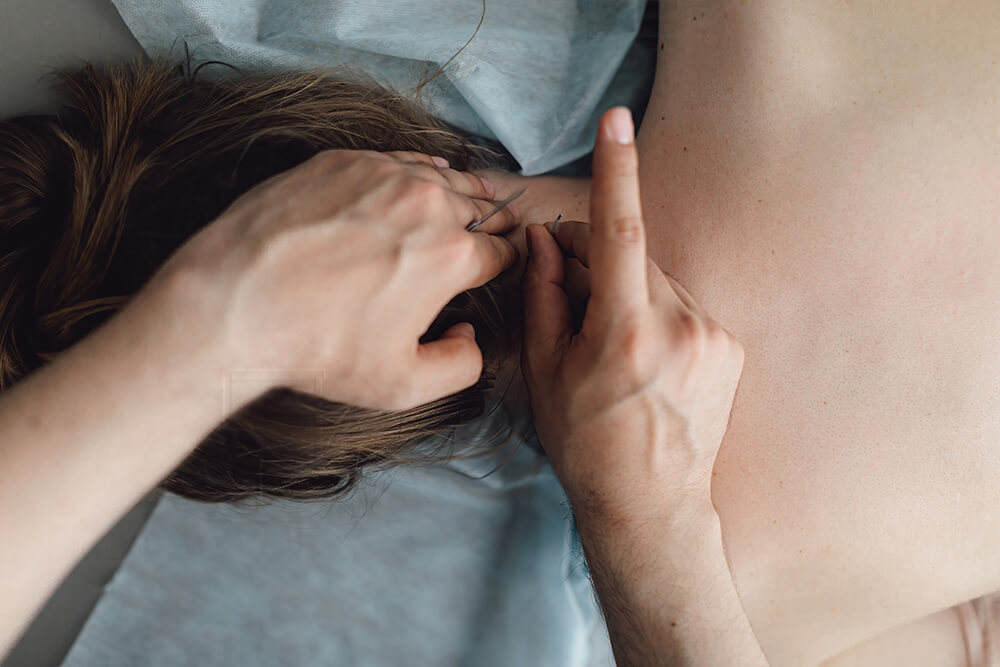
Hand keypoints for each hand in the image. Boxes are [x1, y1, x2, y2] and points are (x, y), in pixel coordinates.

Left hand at [153, 149, 517, 410]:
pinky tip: (421, 180)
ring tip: (469, 202)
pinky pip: (399, 159)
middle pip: (479, 207)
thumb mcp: (403, 386)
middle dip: (489, 224)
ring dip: (460, 194)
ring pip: (444, 177)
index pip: (501, 251)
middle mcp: (426, 203)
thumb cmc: (317, 350)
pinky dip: (417, 171)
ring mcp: (383, 174)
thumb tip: (471, 334)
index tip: (498, 266)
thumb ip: (461, 365)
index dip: (504, 262)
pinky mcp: (344, 161)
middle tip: (491, 232)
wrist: (234, 305)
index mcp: (452, 255)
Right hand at [521, 108, 744, 520]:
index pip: (618, 232)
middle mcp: (681, 326)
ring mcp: (714, 337)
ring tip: (610, 348)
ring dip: (629, 292)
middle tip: (566, 294)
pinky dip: (658, 314)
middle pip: (633, 256)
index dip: (616, 171)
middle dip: (596, 261)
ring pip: (658, 281)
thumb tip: (543, 239)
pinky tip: (643, 359)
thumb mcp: (546, 373)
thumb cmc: (586, 445)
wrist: (651, 506)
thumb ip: (546, 297)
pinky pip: (684, 306)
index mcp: (627, 333)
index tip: (615, 121)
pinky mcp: (731, 346)